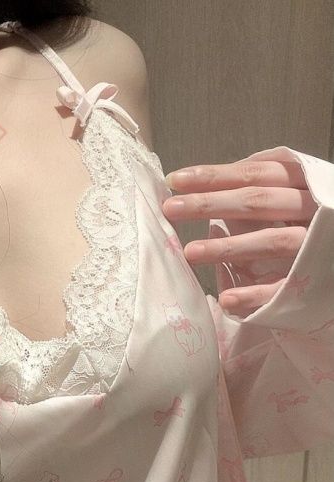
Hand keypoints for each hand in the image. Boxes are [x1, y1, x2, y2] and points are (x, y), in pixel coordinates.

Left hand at [162, 160, 317, 312]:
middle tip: (170, 208)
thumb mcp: (298, 195)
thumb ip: (265, 187)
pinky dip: (254, 294)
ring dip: (228, 247)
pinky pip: (283, 287)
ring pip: (271, 241)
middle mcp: (313, 208)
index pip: (255, 174)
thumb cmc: (319, 222)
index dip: (216, 175)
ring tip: (189, 252)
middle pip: (257, 202)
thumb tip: (213, 180)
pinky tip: (226, 299)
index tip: (176, 179)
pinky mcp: (316, 278)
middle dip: (211, 203)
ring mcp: (316, 244)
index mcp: (305, 183)